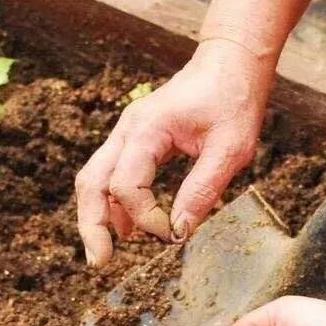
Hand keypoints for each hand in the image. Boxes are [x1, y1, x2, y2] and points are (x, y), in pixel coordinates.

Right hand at [75, 39, 272, 267]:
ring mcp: (128, 134)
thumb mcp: (231, 150)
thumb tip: (178, 231)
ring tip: (106, 252)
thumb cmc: (234, 99)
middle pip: (91, 183)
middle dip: (91, 224)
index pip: (126, 185)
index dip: (145, 217)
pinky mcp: (136, 140)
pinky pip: (112, 174)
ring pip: (95, 179)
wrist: (231, 63)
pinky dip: (113, 203)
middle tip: (99, 263)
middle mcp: (128, 130)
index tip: (171, 234)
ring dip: (97, 216)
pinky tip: (127, 228)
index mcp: (148, 129)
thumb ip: (203, 190)